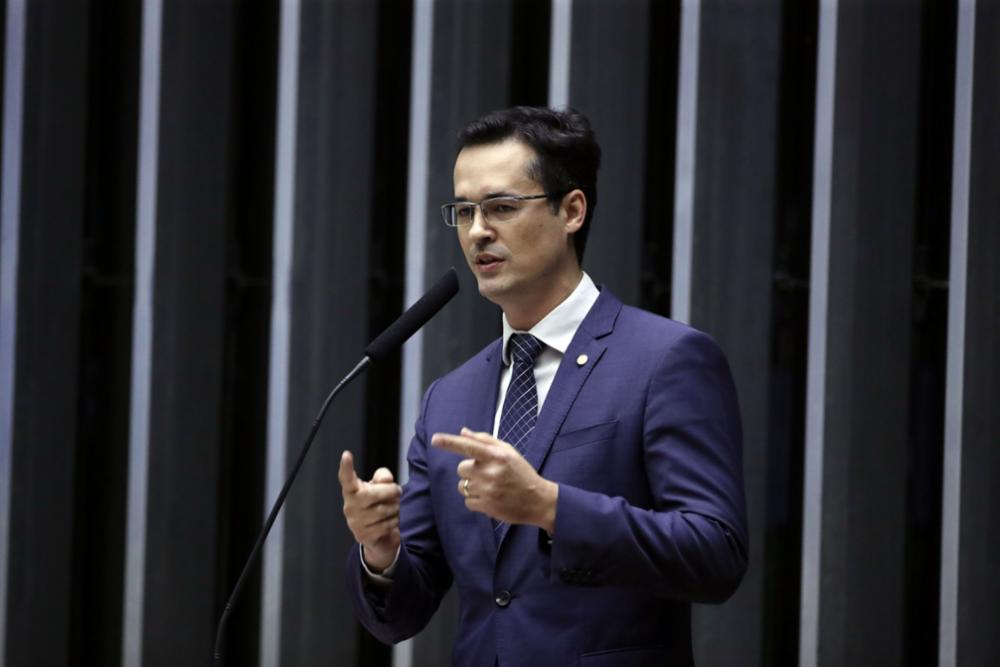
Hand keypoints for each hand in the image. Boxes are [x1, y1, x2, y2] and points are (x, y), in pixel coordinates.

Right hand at [339, 450, 400, 571]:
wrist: (377, 536)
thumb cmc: (377, 505)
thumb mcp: (379, 487)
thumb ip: (383, 477)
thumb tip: (386, 479)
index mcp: (351, 491)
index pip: (347, 478)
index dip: (346, 467)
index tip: (346, 455)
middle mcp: (350, 506)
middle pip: (374, 494)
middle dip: (391, 491)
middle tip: (397, 491)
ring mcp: (355, 523)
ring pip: (383, 511)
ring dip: (395, 508)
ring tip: (394, 507)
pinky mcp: (364, 536)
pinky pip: (386, 525)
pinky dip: (395, 522)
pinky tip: (391, 521)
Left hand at [431, 427, 557, 532]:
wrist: (537, 500)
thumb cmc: (521, 473)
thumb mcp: (509, 452)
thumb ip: (485, 440)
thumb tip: (463, 432)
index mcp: (496, 456)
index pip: (469, 447)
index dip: (450, 443)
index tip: (435, 439)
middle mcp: (491, 472)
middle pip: (461, 469)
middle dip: (470, 471)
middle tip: (488, 474)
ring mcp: (487, 490)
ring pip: (462, 486)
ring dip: (472, 486)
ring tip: (491, 487)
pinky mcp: (486, 506)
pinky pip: (467, 501)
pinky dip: (475, 500)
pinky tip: (490, 498)